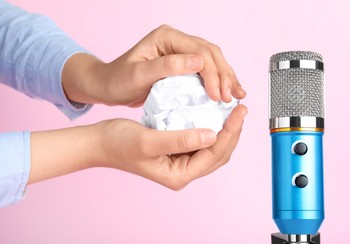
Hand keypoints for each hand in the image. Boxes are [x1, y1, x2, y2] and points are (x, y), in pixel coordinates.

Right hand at [28, 105, 246, 188]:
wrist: (100, 142)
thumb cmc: (118, 143)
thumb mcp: (148, 141)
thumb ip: (179, 140)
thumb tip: (212, 135)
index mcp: (179, 174)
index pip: (214, 153)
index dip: (230, 132)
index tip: (239, 111)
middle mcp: (183, 171)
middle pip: (218, 153)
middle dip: (232, 132)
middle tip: (240, 108)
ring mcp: (180, 162)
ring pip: (211, 147)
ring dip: (224, 130)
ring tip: (232, 110)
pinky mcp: (176, 151)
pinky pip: (200, 140)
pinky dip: (210, 127)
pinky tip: (212, 112)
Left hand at [62, 25, 245, 106]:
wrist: (109, 86)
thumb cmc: (118, 80)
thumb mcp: (139, 75)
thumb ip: (167, 67)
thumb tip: (199, 62)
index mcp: (167, 37)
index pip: (199, 52)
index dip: (212, 74)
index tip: (217, 95)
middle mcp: (177, 41)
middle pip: (211, 54)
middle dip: (224, 76)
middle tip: (230, 97)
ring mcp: (181, 51)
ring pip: (213, 60)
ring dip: (227, 78)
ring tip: (237, 95)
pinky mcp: (183, 64)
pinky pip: (207, 69)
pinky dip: (219, 81)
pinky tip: (228, 91)